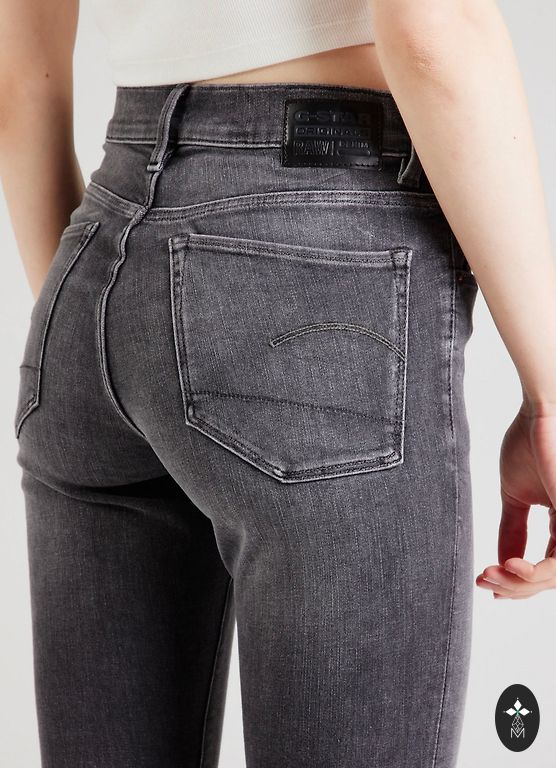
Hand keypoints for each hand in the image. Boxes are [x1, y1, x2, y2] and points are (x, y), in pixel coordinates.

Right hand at [476, 401, 555, 598]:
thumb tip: (500, 563)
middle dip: (513, 586)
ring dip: (519, 583)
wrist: (541, 413)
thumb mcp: (514, 496)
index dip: (516, 581)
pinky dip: (534, 572)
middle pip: (547, 578)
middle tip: (483, 579)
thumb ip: (511, 530)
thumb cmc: (530, 442)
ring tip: (491, 574)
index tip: (484, 580)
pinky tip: (510, 566)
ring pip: (553, 576)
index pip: (544, 566)